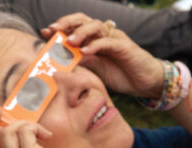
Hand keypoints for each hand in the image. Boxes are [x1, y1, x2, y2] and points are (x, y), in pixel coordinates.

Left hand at [42, 14, 163, 98]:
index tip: (45, 32)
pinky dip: (96, 45)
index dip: (61, 27)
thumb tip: (62, 61)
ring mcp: (115, 38)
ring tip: (70, 41)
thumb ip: (83, 62)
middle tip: (54, 30)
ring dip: (81, 32)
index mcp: (96, 39)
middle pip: (84, 20)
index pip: (76, 27)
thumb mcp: (98, 69)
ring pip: (96, 26)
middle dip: (67, 23)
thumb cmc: (122, 75)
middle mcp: (105, 34)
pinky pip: (108, 41)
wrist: (146, 83)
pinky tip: (85, 51)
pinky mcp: (125, 47)